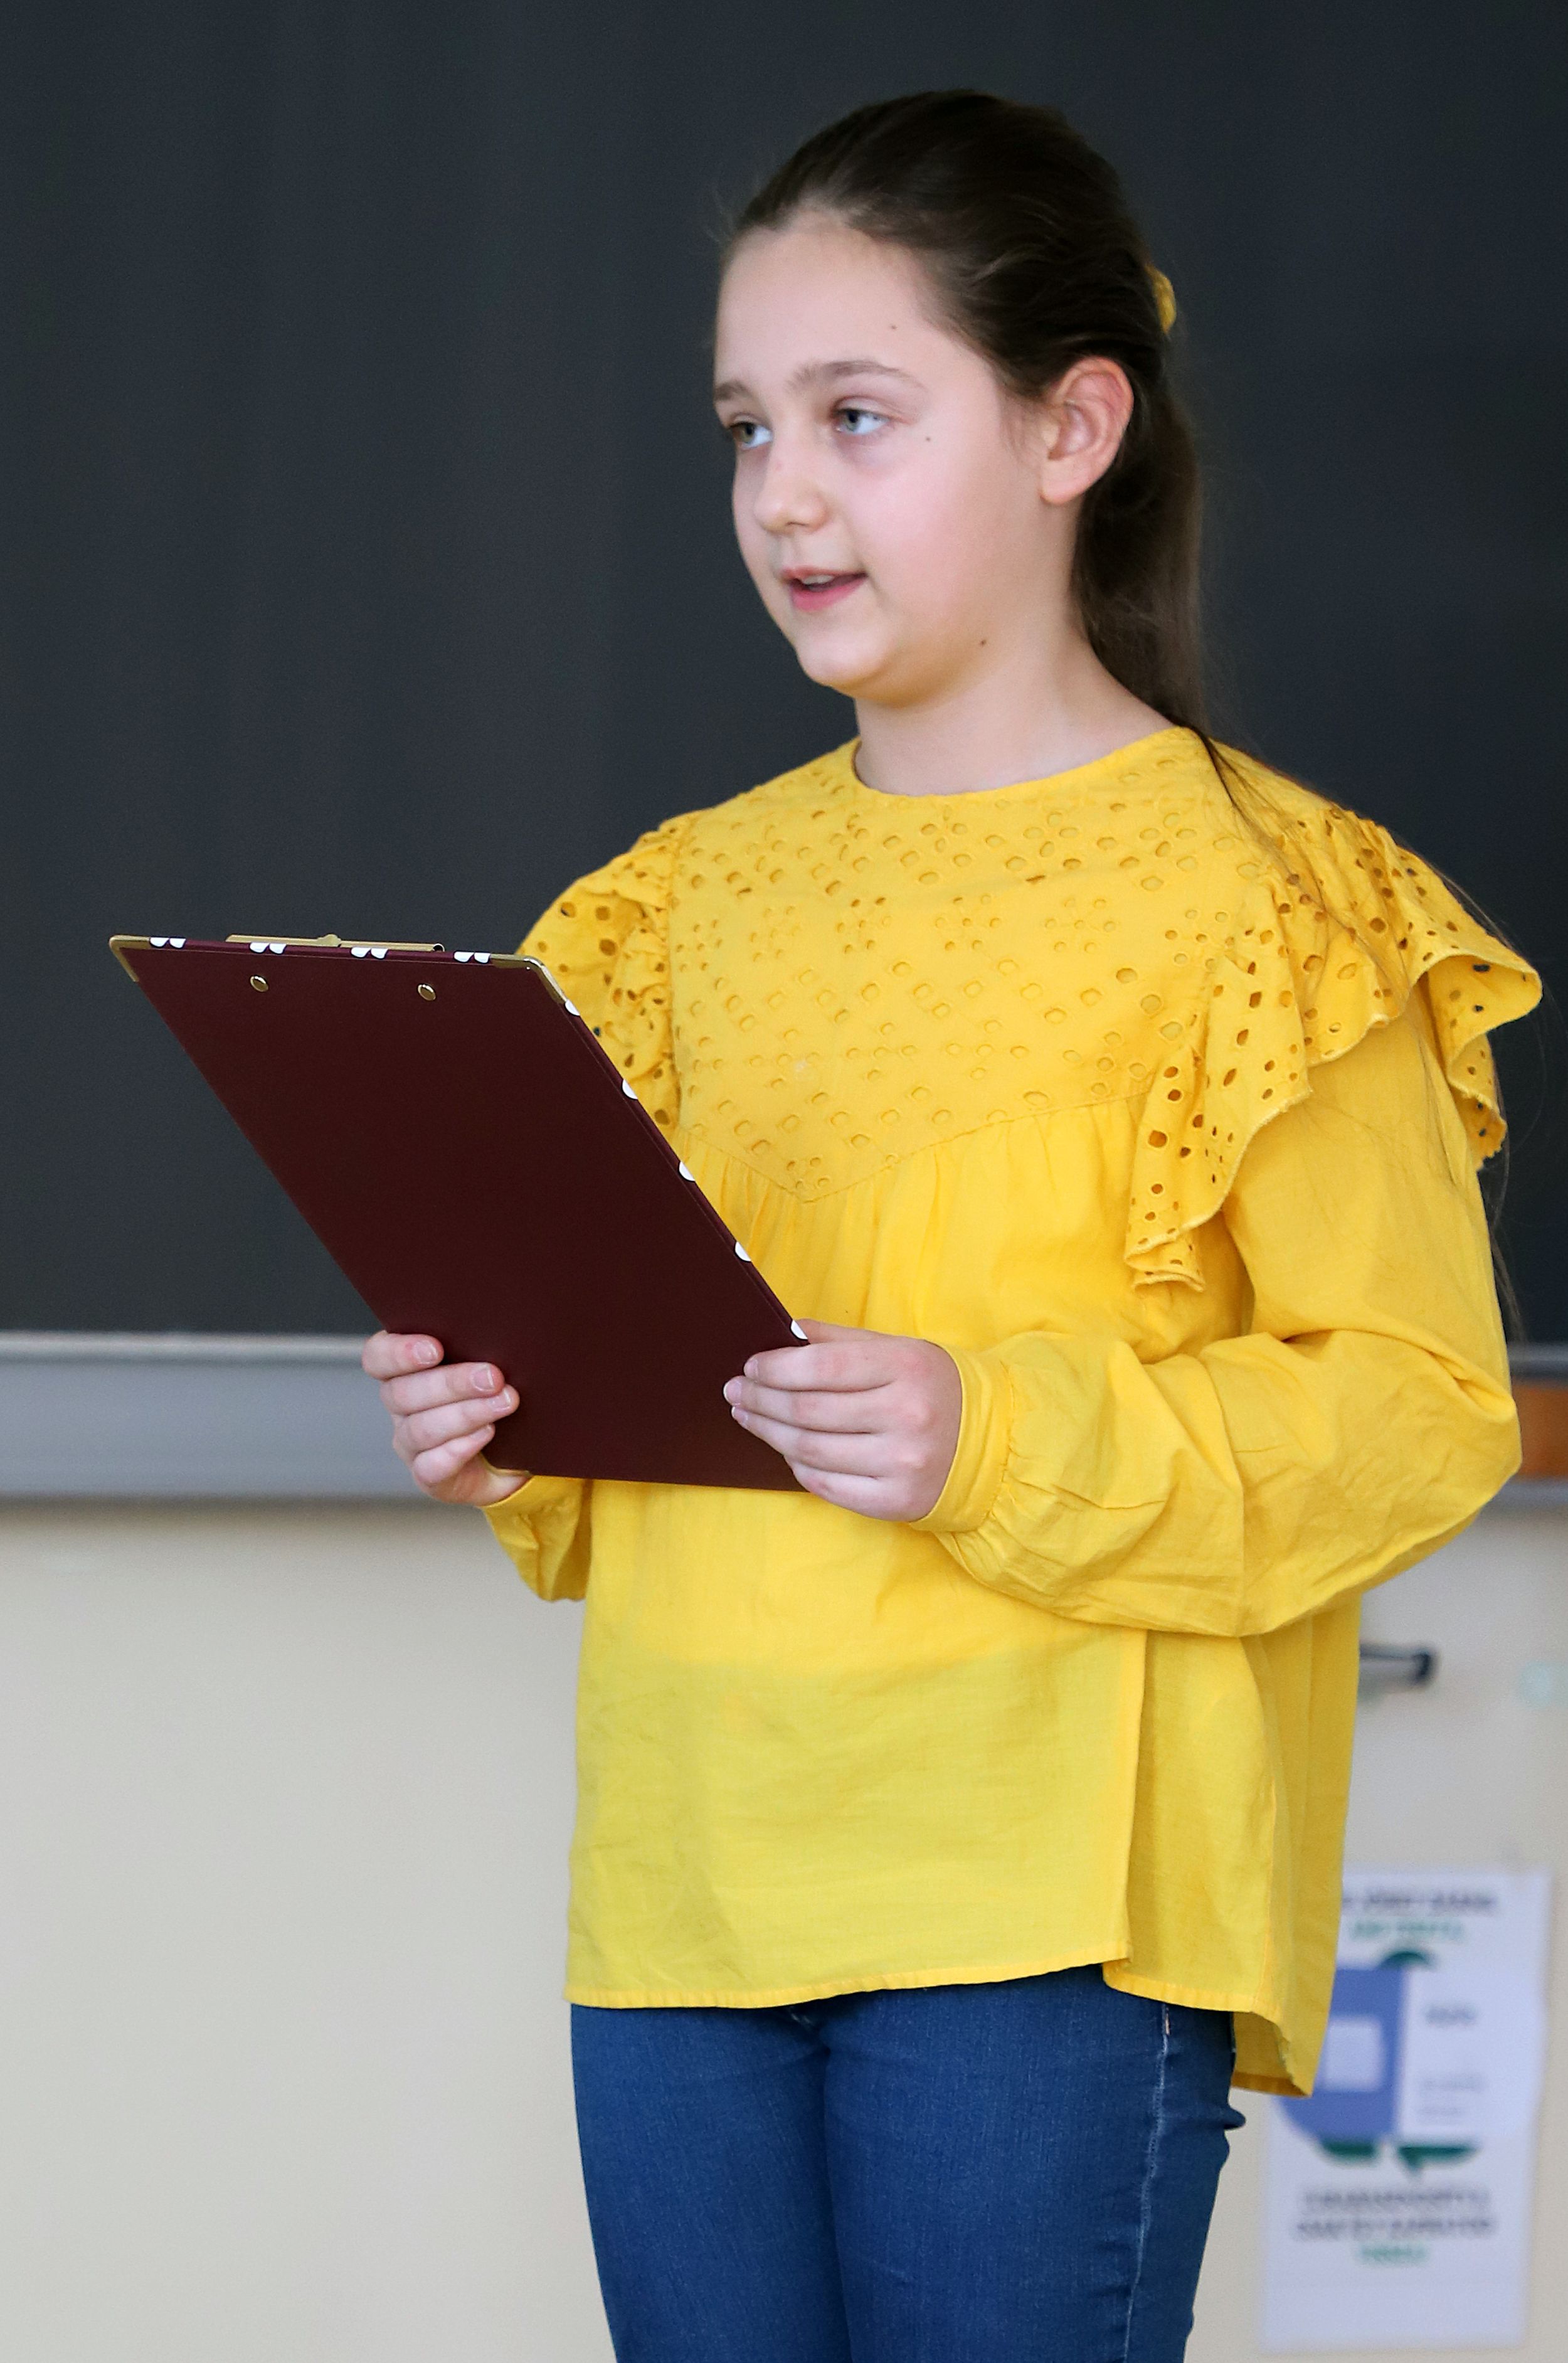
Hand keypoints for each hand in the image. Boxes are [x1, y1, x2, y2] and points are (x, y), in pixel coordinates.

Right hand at [362, 1331, 529, 1506]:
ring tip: (505, 1403)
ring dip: (465, 1414)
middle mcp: (401, 1408)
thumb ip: (481, 1344)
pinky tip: (486, 1434)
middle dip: (451, 1384)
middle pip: (403, 1393)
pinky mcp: (429, 1477)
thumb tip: (503, 1329)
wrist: (516, 1454)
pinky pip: (431, 1467)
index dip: (398, 1353)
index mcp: (404, 1371)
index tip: (435, 1349)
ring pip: (421, 1429)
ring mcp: (411, 1445)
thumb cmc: (497, 1395)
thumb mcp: (490, 1364)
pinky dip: (459, 1449)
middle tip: (493, 1378)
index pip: (378, 1357)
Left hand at [723, 1319, 961, 1519]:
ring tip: (750, 1417)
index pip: (822, 1366)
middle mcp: (906, 1416)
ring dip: (770, 1433)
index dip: (776, 1368)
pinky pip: (827, 1486)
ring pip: (810, 1450)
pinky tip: (786, 1451)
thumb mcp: (901, 1350)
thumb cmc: (935, 1389)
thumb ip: (844, 1340)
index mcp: (906, 1368)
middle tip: (735, 1393)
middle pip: (808, 1410)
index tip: (750, 1367)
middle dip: (761, 1400)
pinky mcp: (896, 1500)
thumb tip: (787, 1334)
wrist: (992, 1444)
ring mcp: (902, 1463)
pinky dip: (798, 1467)